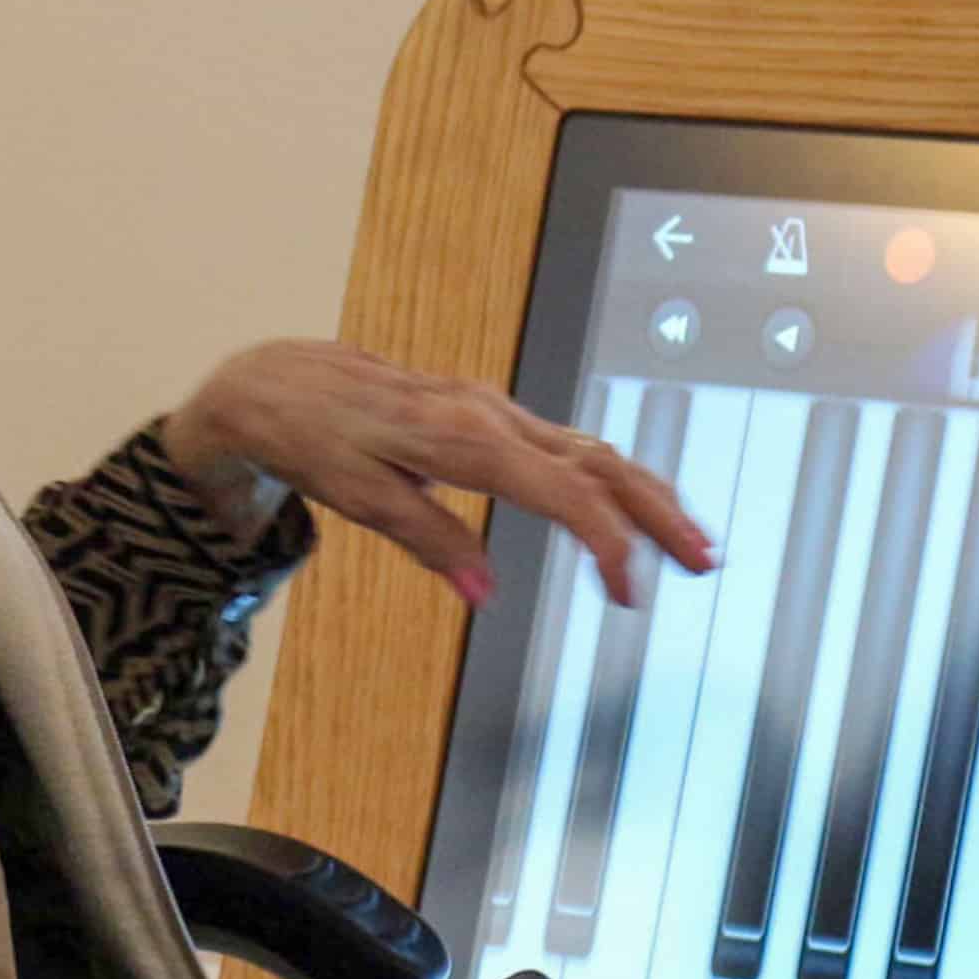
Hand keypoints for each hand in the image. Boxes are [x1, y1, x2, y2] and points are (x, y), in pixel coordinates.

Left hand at [160, 339, 714, 606]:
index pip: (563, 492)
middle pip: (598, 460)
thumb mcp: (359, 498)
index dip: (607, 542)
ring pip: (588, 447)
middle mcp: (489, 415)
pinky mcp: (483, 411)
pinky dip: (604, 476)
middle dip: (658, 510)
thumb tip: (484, 592)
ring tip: (685, 539)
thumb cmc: (310, 439)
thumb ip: (429, 539)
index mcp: (464, 437)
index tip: (629, 591)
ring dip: (642, 493)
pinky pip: (561, 441)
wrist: (272, 385)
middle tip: (705, 559)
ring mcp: (490, 408)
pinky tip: (624, 504)